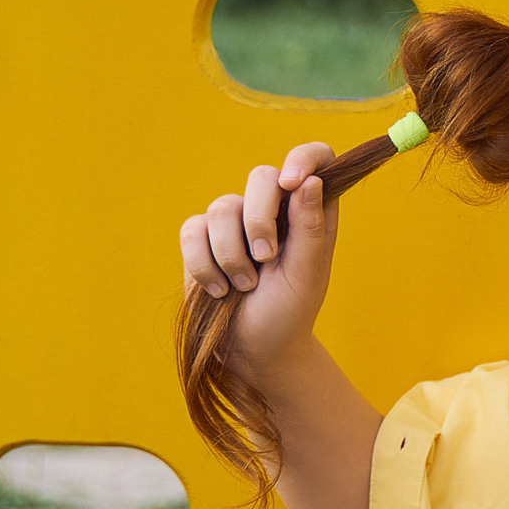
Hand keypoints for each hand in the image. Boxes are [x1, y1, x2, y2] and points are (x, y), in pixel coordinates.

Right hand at [178, 143, 339, 371]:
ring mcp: (235, 222)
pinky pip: (192, 231)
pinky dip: (204, 264)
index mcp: (310, 212)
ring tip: (244, 286)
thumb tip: (310, 181)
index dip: (303, 158)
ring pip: (221, 207)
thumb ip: (311, 227)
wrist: (253, 350)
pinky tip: (219, 290)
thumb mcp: (307, 275)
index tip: (292, 182)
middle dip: (259, 219)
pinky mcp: (202, 239)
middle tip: (265, 258)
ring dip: (231, 255)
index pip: (316, 159)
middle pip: (261, 176)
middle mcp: (274, 210)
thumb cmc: (289, 313)